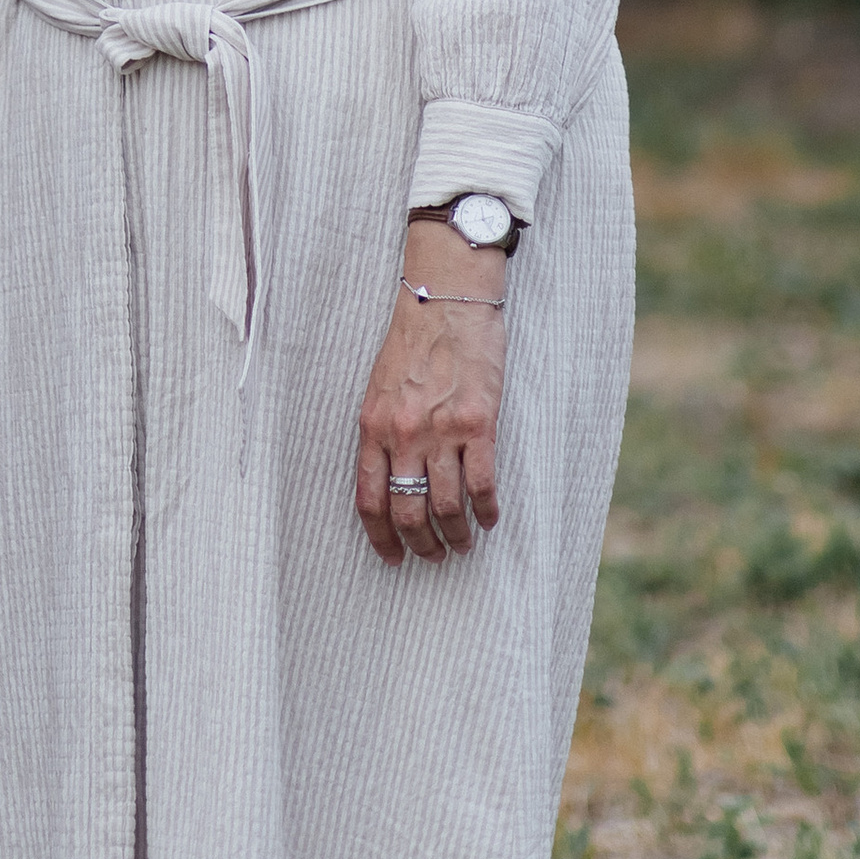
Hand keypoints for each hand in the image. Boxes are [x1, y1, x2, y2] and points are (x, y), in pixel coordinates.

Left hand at [355, 231, 504, 561]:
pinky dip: (487, 511)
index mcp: (373, 424)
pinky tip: (490, 519)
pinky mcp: (478, 424)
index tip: (392, 558)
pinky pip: (482, 486)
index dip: (381, 536)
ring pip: (446, 507)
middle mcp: (403, 433)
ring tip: (463, 544)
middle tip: (433, 557)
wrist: (446, 300)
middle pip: (408, 511)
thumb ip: (382, 432)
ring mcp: (441, 430)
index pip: (369, 498)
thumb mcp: (379, 387)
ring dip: (457, 536)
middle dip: (421, 544)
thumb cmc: (412, 342)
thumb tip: (388, 480)